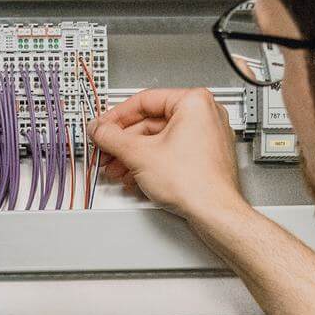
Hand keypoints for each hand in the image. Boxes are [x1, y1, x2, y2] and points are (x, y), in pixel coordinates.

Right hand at [89, 87, 248, 223]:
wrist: (215, 213)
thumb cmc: (195, 182)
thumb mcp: (139, 154)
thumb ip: (112, 138)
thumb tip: (99, 129)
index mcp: (194, 102)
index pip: (144, 101)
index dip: (116, 116)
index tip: (102, 127)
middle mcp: (204, 114)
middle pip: (150, 123)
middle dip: (123, 142)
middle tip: (106, 150)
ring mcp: (206, 136)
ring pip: (158, 140)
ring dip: (132, 155)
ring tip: (116, 168)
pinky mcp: (204, 156)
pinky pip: (171, 152)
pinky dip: (150, 162)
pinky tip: (134, 175)